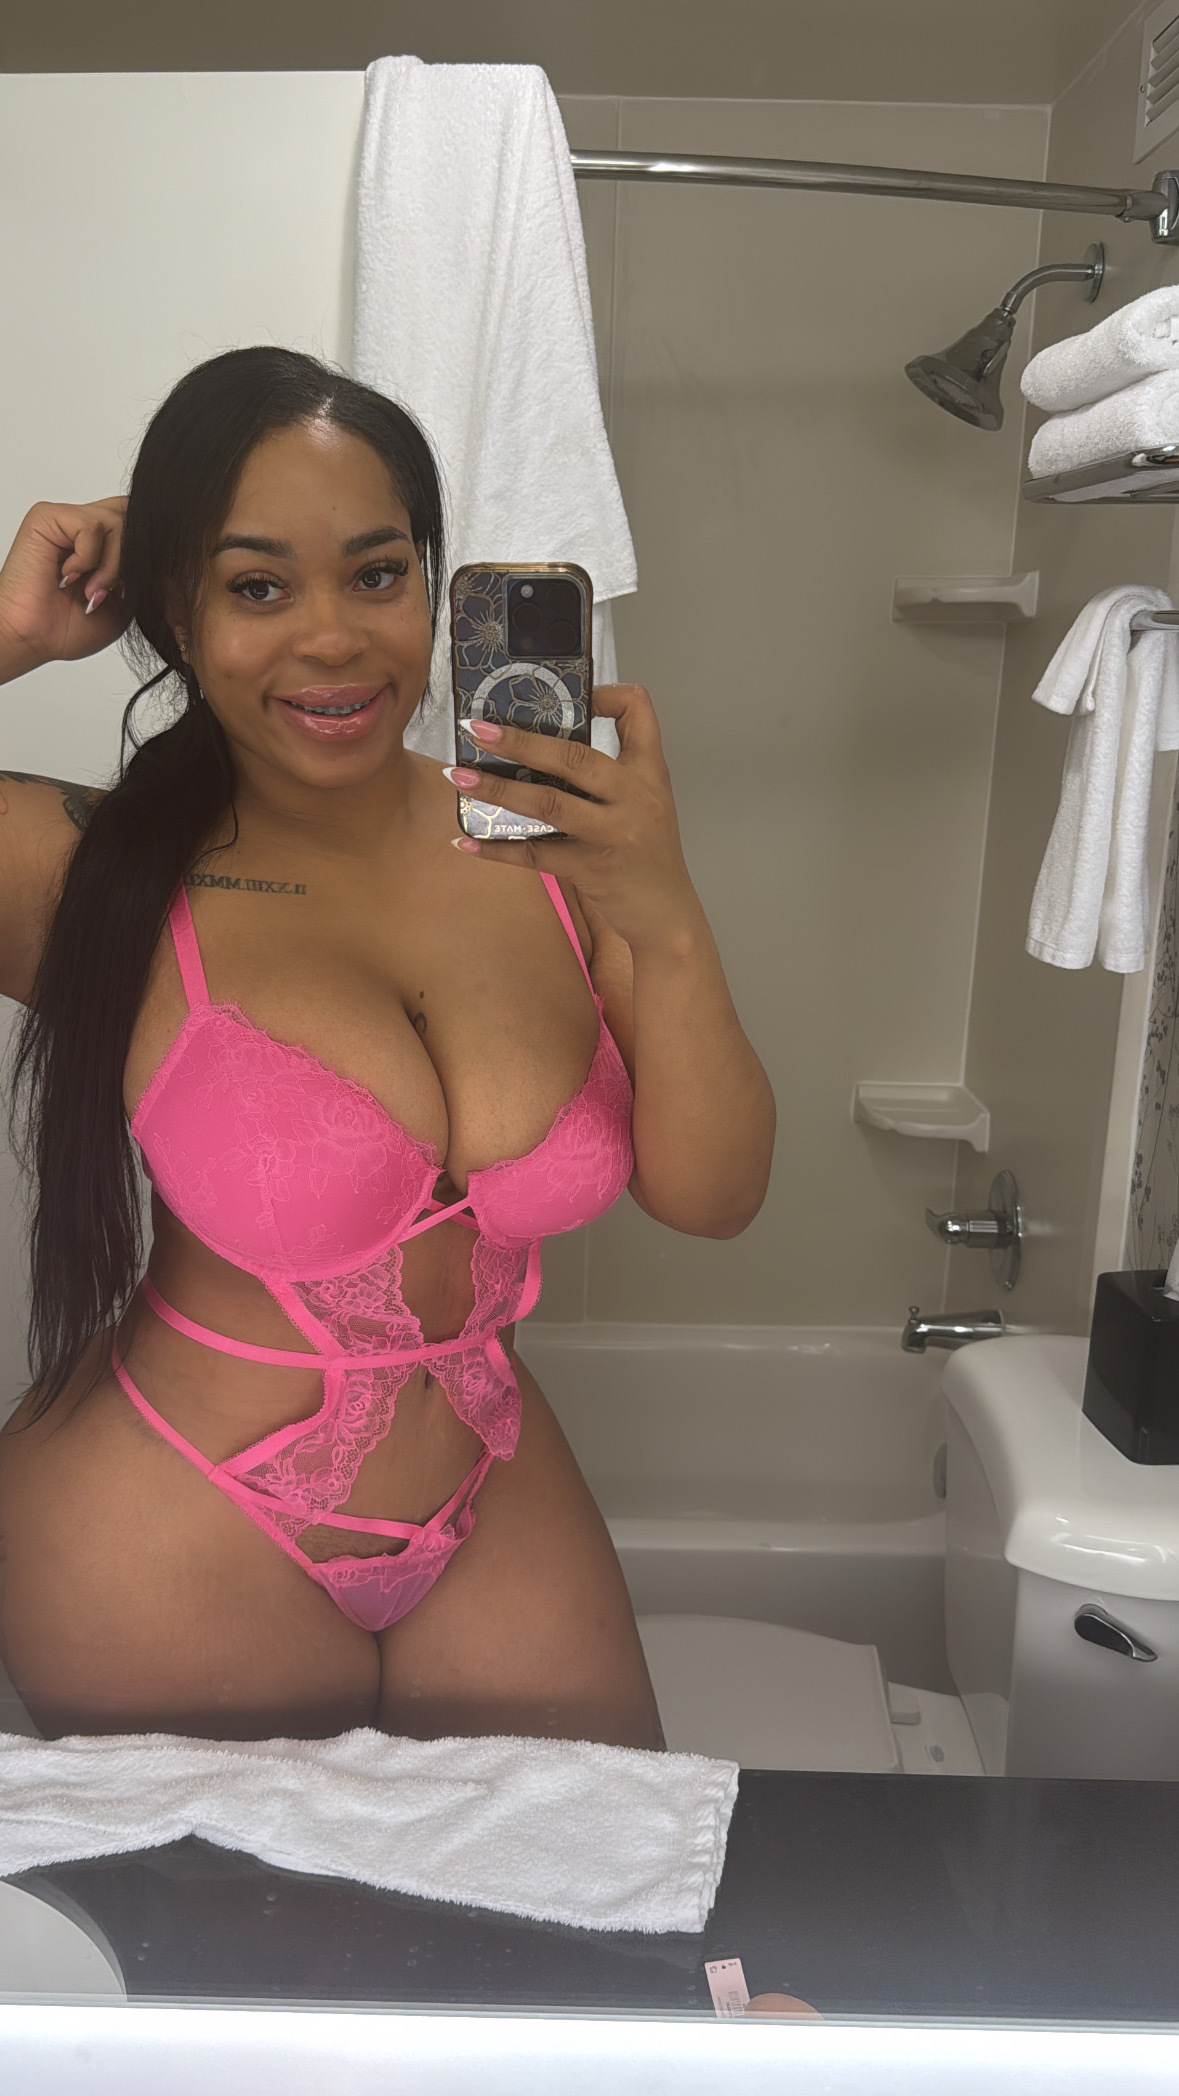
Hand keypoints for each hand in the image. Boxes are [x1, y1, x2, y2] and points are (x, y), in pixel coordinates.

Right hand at [0, 498, 129, 684]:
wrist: (33, 639)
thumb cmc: (66, 627)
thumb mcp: (125, 603)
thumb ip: (143, 574)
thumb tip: (163, 551)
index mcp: (102, 543)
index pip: (140, 523)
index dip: (147, 551)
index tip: (131, 589)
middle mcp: (84, 526)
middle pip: (133, 517)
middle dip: (132, 560)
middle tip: (110, 592)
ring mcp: (66, 519)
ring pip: (118, 521)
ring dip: (112, 565)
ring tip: (90, 591)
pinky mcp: (47, 516)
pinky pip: (92, 525)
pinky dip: (88, 558)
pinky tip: (68, 576)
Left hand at [446, 684, 700, 954]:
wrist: (667, 915)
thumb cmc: (648, 855)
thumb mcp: (644, 803)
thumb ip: (608, 775)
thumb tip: (542, 748)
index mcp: (648, 772)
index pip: (638, 711)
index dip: (605, 692)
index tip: (564, 692)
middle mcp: (634, 797)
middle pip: (574, 756)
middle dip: (520, 740)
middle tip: (476, 729)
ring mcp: (613, 833)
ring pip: (548, 803)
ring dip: (498, 789)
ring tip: (459, 777)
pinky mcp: (592, 868)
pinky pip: (536, 855)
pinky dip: (498, 849)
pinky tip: (467, 842)